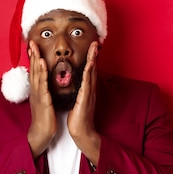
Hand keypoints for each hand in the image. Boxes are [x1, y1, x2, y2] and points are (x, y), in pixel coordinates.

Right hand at [26, 40, 56, 158]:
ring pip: (36, 74)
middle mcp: (36, 91)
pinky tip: (42, 63)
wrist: (42, 134)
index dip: (34, 59)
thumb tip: (45, 86)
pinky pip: (42, 84)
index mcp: (37, 91)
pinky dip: (42, 72)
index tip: (33, 47)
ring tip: (35, 47)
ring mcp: (38, 95)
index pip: (35, 71)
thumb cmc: (45, 119)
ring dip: (36, 59)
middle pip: (34, 69)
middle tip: (31, 41)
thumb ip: (44, 93)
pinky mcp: (43, 100)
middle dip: (33, 55)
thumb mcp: (44, 103)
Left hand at [68, 41, 100, 164]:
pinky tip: (90, 65)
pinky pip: (87, 84)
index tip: (91, 47)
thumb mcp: (77, 101)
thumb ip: (79, 92)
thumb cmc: (78, 118)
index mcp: (86, 90)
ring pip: (91, 73)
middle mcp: (90, 90)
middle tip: (95, 42)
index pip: (88, 71)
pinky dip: (88, 73)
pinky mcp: (86, 99)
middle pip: (92, 69)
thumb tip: (77, 85)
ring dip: (93, 60)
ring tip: (94, 48)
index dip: (90, 58)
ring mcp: (89, 94)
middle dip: (94, 55)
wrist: (81, 132)